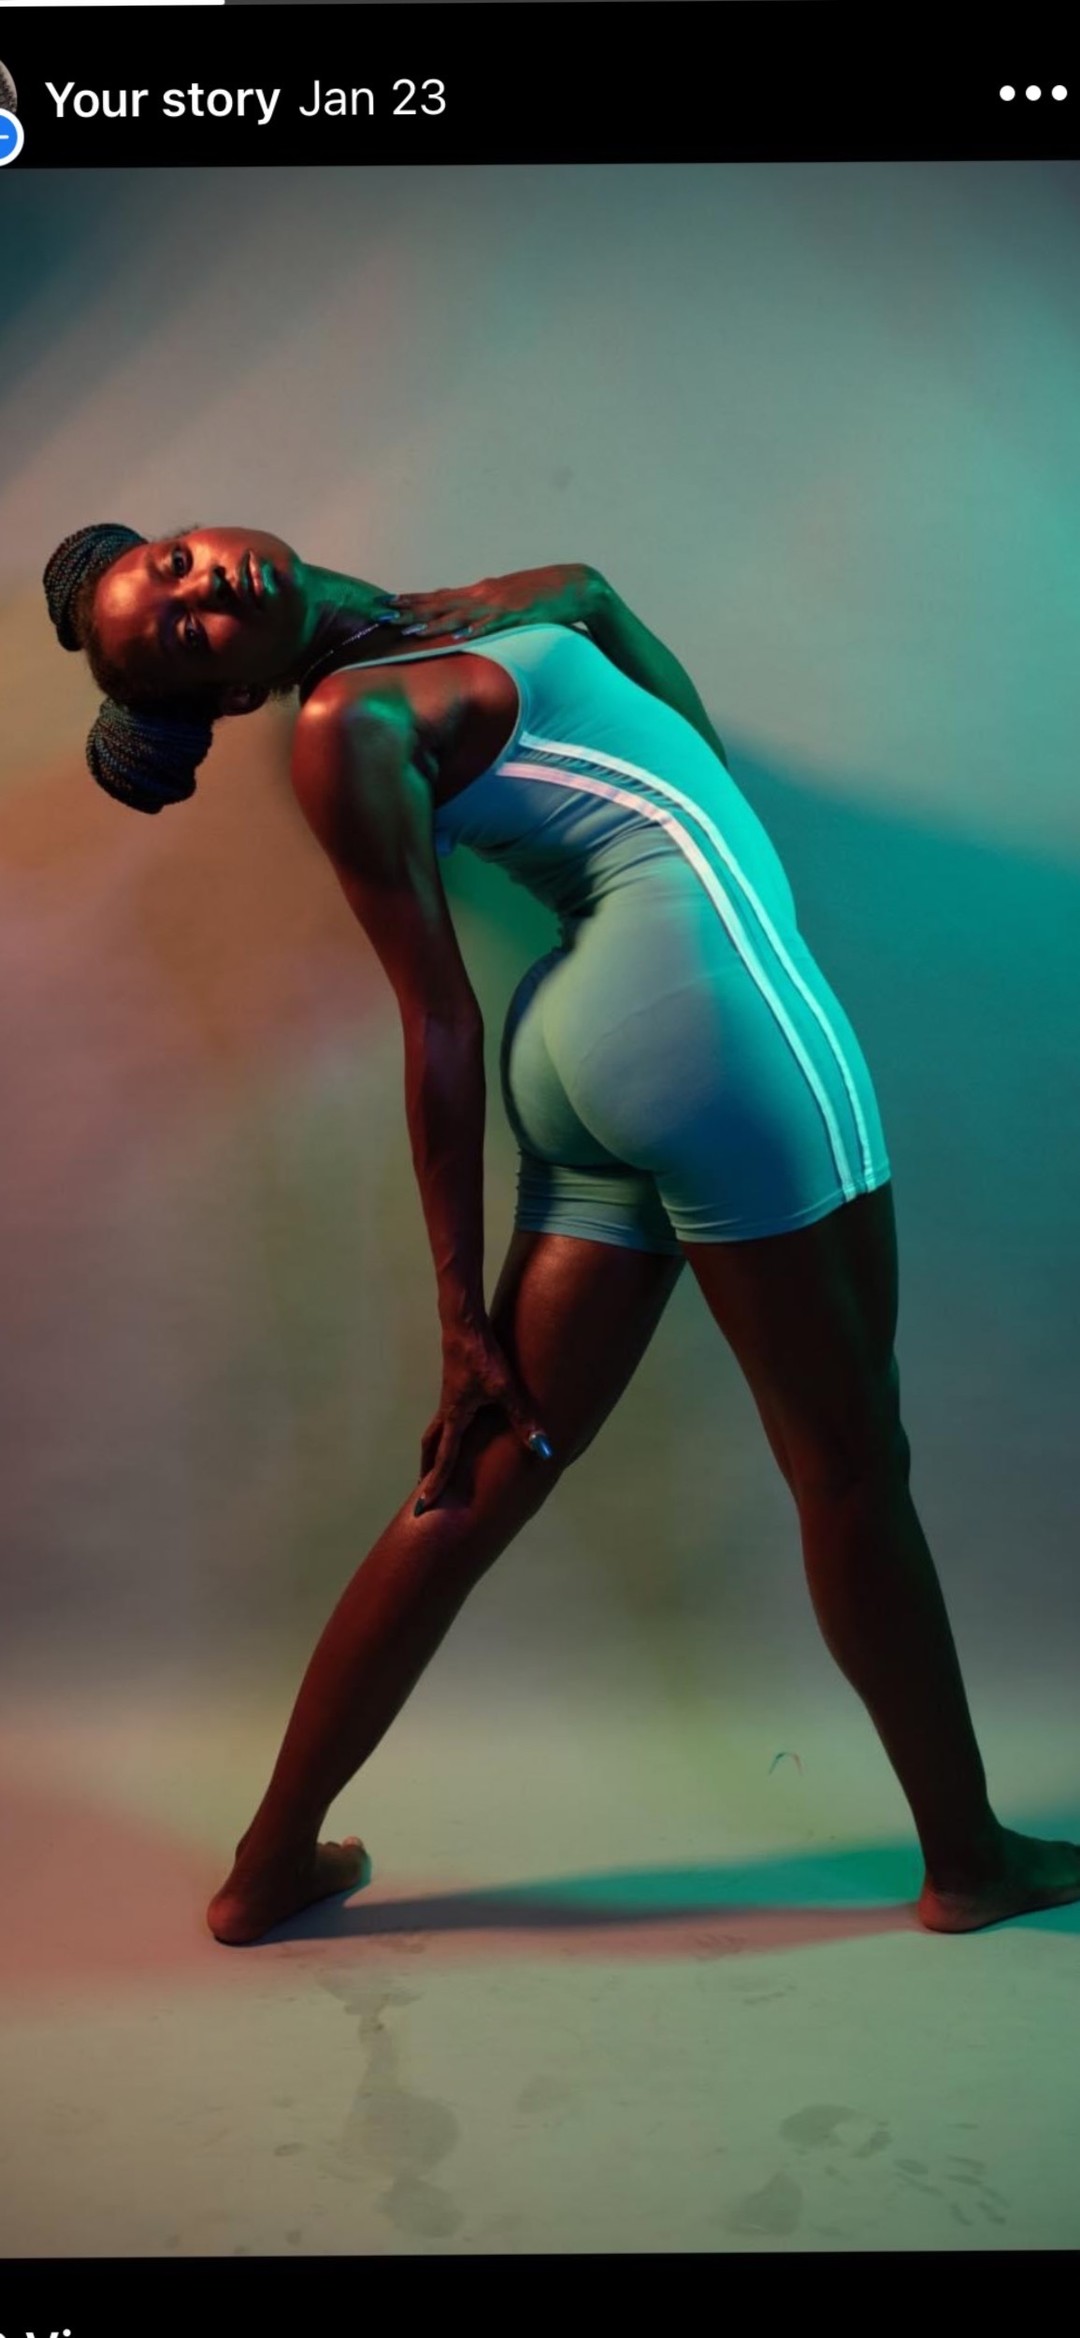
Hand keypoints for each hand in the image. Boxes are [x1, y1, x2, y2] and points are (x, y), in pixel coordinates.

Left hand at [386, 564, 602, 646]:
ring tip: (409, 629)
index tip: (388, 604)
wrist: (577, 585)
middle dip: (411, 610)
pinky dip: (475, 630)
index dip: (414, 601)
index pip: (440, 596)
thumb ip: (486, 615)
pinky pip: (493, 625)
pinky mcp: (518, 614)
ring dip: (433, 622)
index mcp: (482, 593)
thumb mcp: (508, 605)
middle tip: (383, 614)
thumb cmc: (543, 598)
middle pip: (441, 603)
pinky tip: (458, 636)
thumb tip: (466, 628)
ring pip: (460, 614)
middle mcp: (485, 594)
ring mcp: (500, 604)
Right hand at [414, 1315, 554, 1512]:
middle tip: (425, 1491)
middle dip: (428, 1469)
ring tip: (436, 1465)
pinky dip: (444, 1433)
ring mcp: (449, 1396)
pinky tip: (460, 1430)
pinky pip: (445, 1417)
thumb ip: (523, 1419)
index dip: (436, 1483)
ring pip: (435, 1430)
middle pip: (430, 1446)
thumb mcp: (506, 1389)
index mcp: (455, 1416)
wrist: (464, 1323)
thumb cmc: (481, 1356)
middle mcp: (447, 1410)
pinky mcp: (456, 1385)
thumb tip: (543, 1449)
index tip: (425, 1505)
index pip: (443, 1457)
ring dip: (433, 1451)